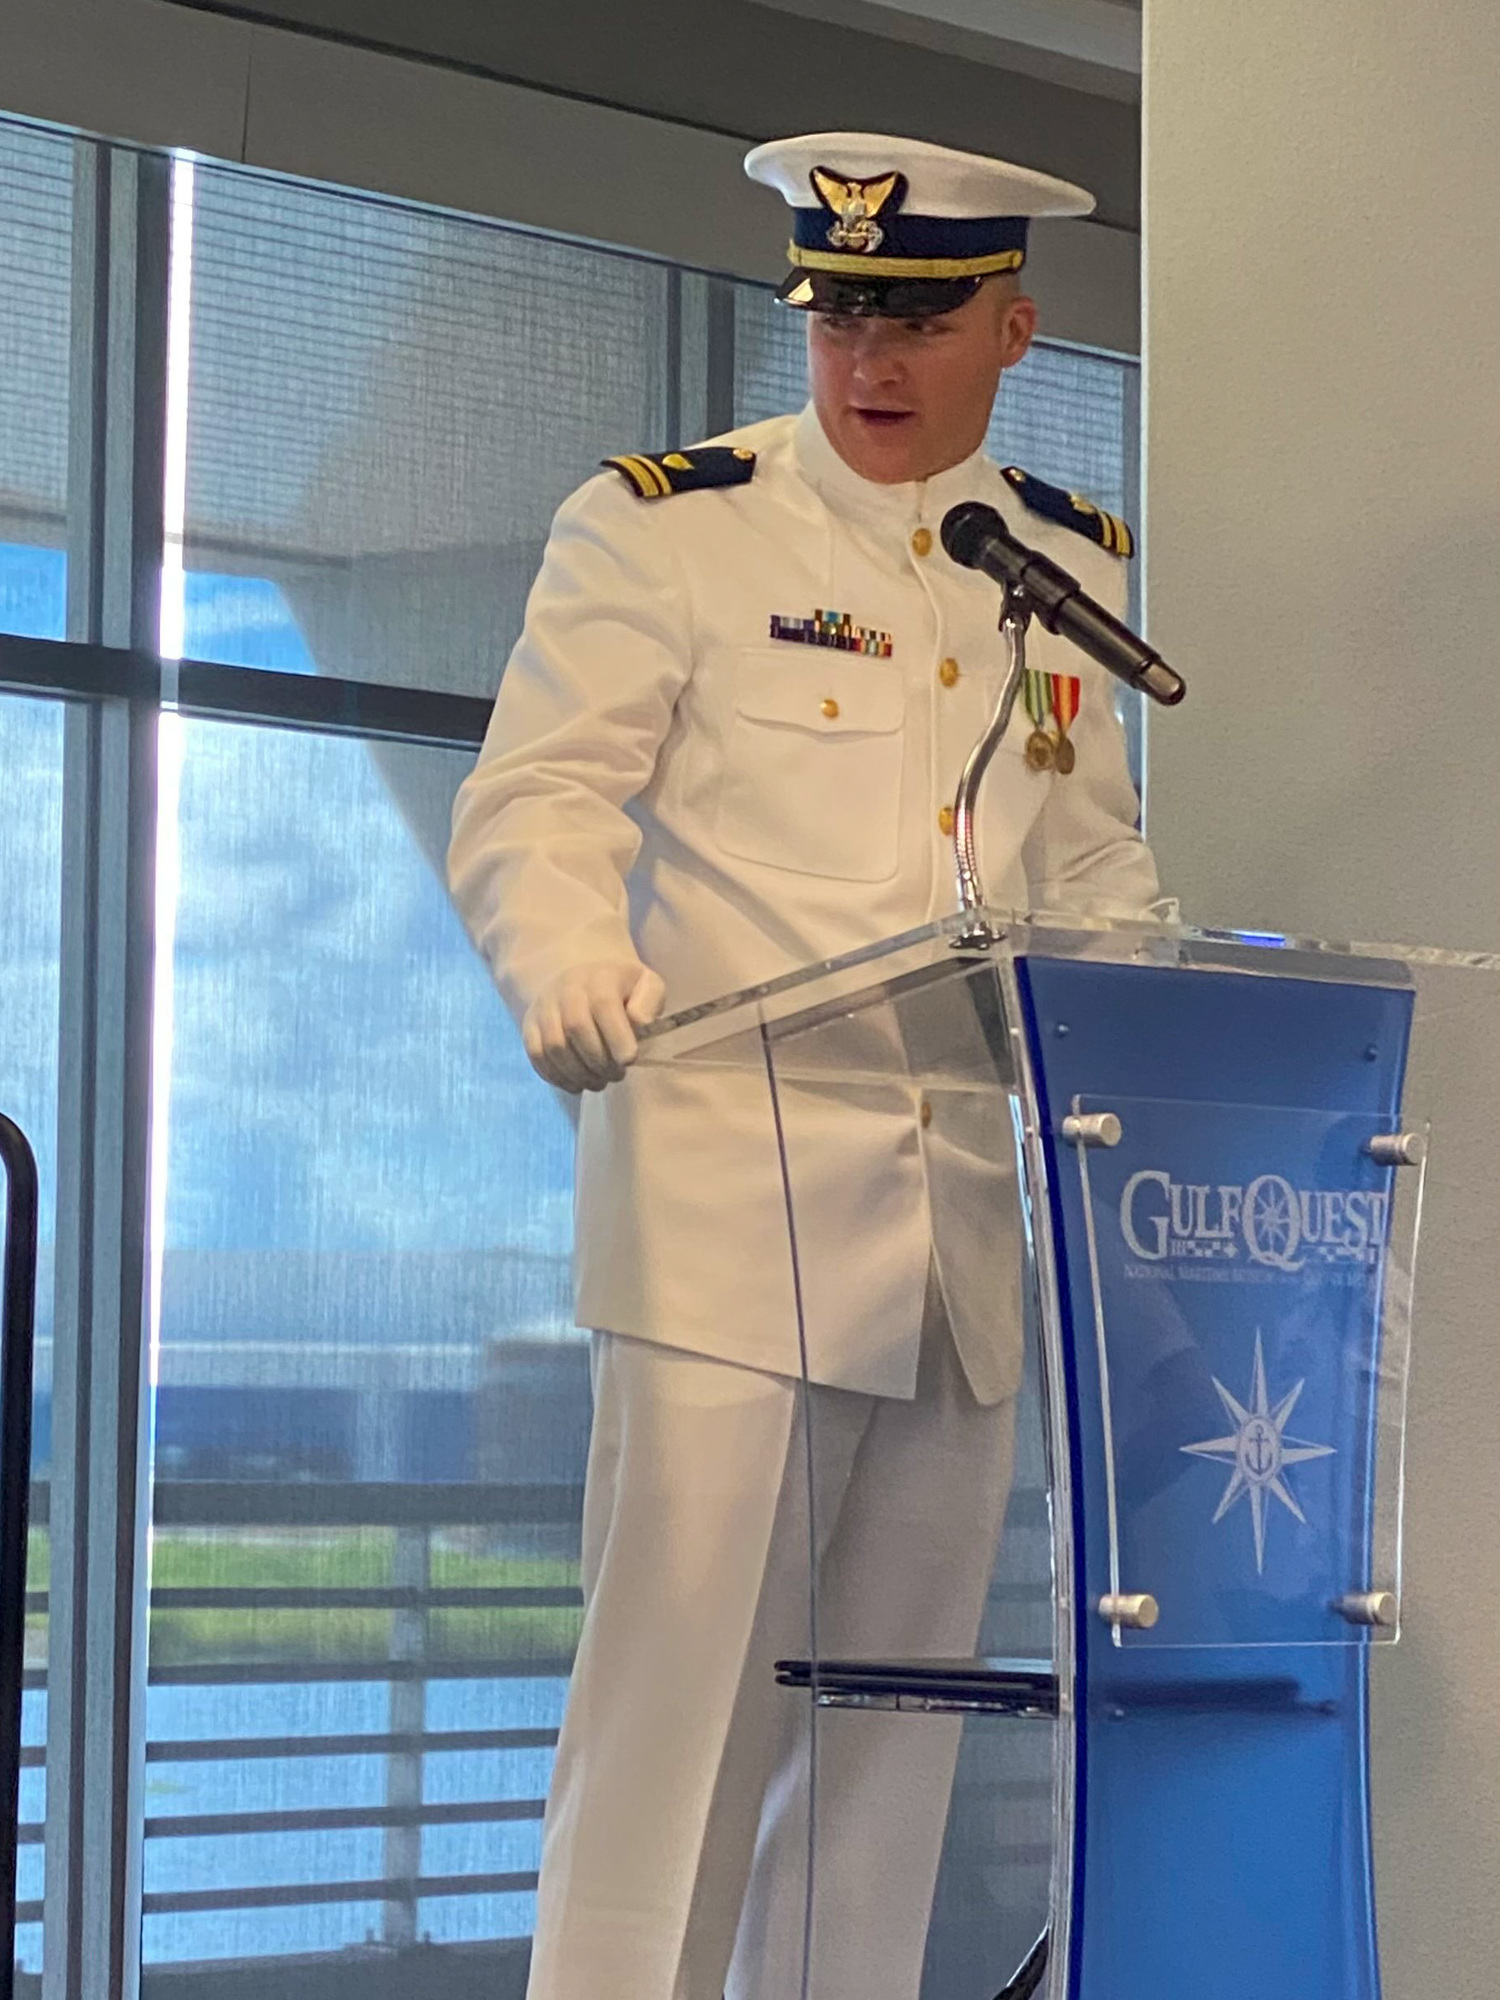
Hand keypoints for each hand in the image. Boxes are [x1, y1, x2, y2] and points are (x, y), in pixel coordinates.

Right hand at [521, 961, 666, 1092]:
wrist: (580, 978)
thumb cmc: (621, 990)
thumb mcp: (647, 985)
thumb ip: (650, 1001)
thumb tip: (639, 1022)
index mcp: (600, 978)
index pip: (603, 1005)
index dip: (616, 1037)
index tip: (629, 1060)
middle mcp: (566, 989)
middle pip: (576, 1027)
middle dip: (599, 1060)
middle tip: (616, 1075)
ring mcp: (544, 1008)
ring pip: (554, 1045)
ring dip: (578, 1073)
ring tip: (599, 1082)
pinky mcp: (529, 1026)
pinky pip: (536, 1055)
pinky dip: (557, 1076)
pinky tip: (577, 1084)